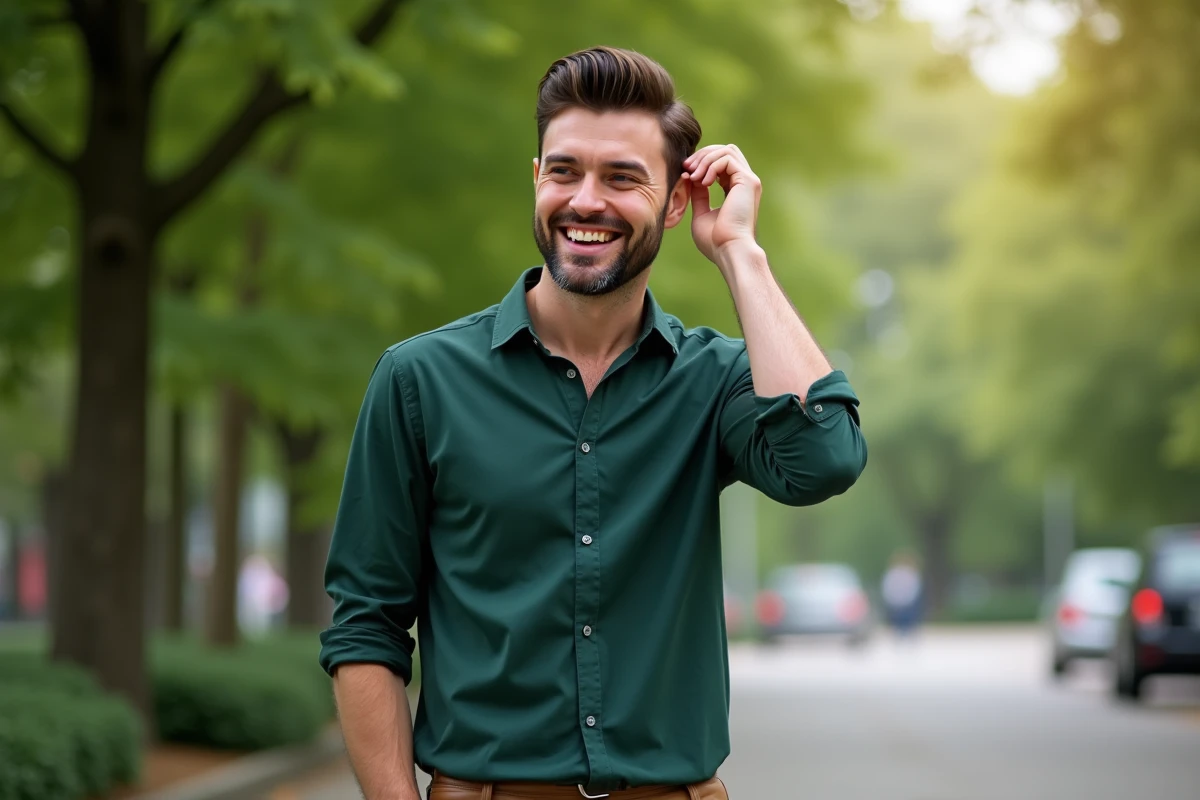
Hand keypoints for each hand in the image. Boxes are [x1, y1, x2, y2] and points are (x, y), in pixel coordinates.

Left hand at [682, 144, 761, 267]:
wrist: (728, 251)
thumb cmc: (715, 241)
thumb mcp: (701, 213)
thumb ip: (699, 194)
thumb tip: (691, 178)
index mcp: (735, 190)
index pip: (721, 162)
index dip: (701, 162)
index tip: (685, 173)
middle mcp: (745, 183)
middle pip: (725, 150)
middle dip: (703, 155)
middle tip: (686, 168)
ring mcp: (749, 181)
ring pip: (727, 150)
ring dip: (705, 159)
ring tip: (693, 176)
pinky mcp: (749, 181)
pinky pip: (728, 158)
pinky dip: (711, 166)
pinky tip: (702, 182)